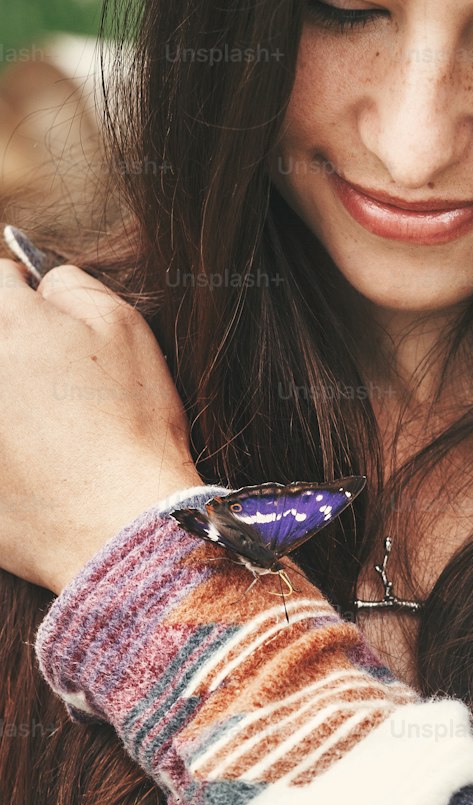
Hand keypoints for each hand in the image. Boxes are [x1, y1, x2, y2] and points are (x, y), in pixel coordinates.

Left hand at [0, 260, 202, 592]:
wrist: (117, 522)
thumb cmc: (129, 424)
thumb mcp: (123, 328)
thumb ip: (73, 284)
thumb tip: (45, 281)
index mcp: (1, 322)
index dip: (29, 295)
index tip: (50, 323)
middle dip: (14, 350)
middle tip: (51, 381)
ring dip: (11, 400)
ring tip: (44, 428)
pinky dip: (7, 449)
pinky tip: (32, 465)